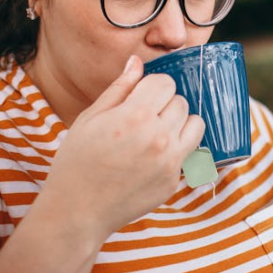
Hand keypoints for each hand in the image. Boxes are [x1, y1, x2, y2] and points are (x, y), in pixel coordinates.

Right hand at [40, 56, 205, 242]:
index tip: (139, 97)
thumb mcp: (90, 118)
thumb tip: (137, 62)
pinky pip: (190, 152)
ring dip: (179, 123)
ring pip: (195, 124)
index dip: (152, 86)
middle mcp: (159, 137)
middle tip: (142, 118)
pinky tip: (153, 157)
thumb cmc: (77, 162)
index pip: (166, 82)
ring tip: (155, 133)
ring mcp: (170, 162)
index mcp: (136, 116)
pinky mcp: (174, 181)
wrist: (76, 211)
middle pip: (180, 102)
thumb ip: (119, 88)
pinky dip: (177, 149)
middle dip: (164, 104)